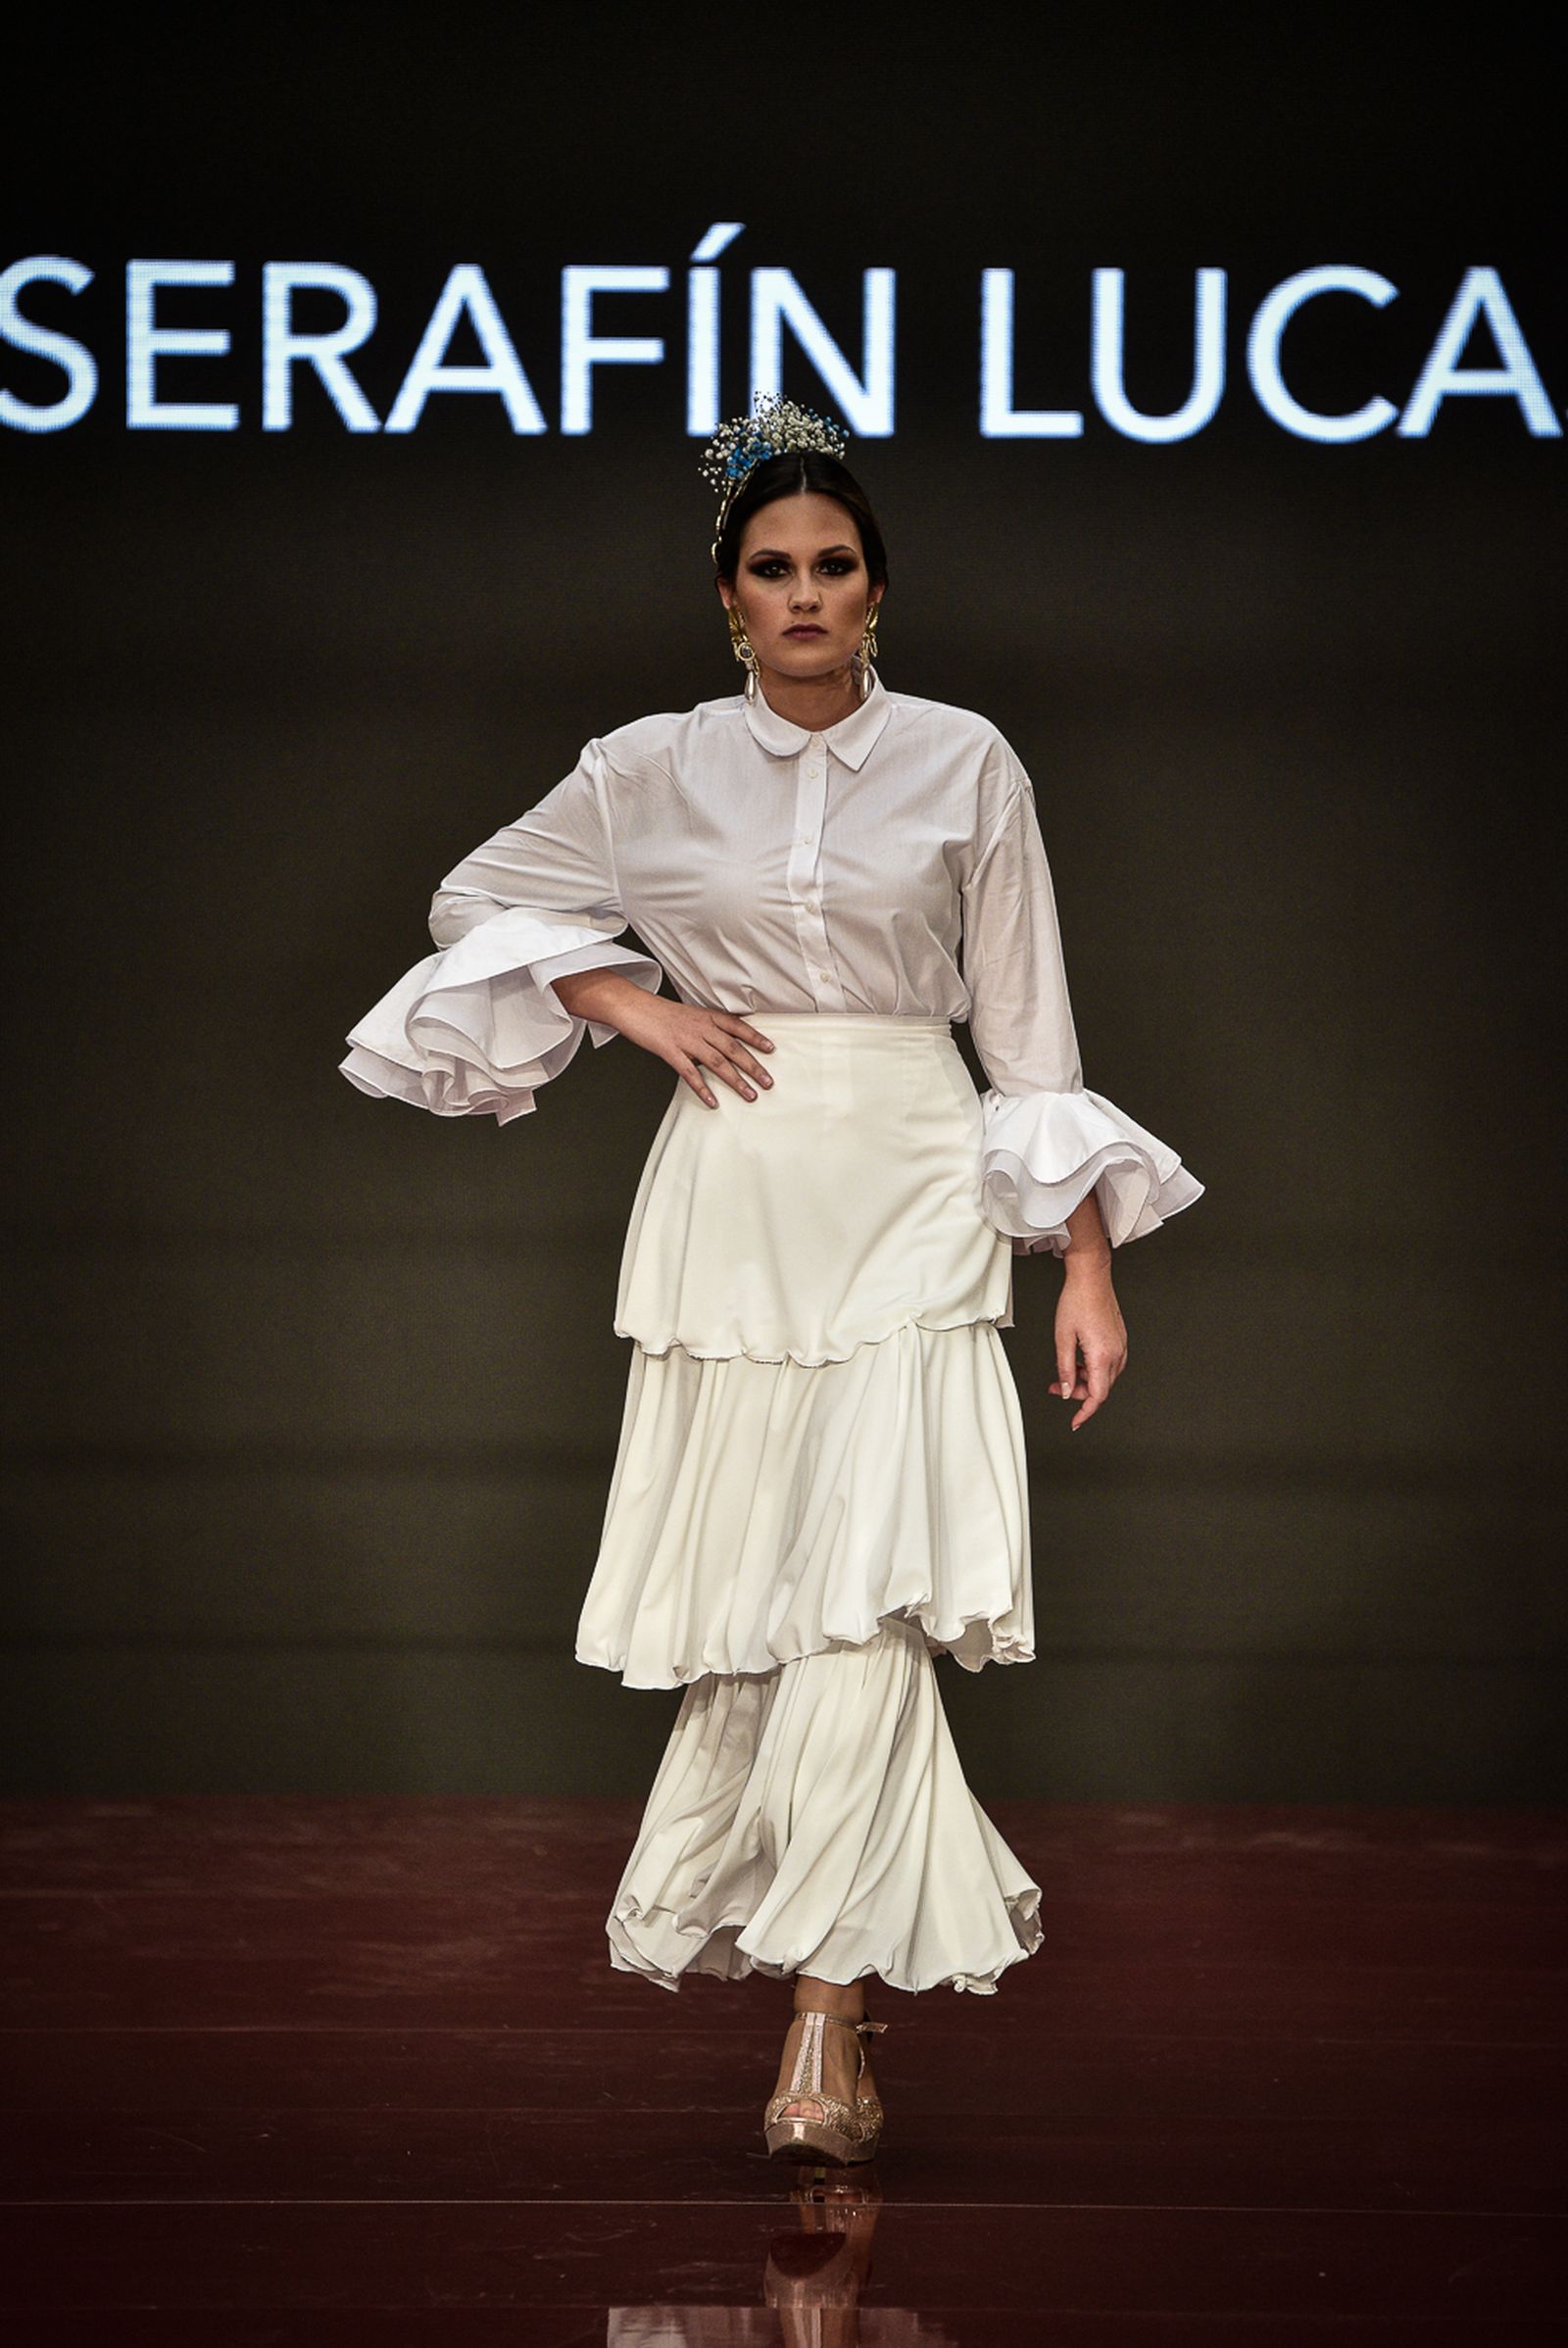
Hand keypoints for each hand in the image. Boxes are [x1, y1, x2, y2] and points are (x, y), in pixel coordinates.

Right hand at [612, 991, 777, 1107]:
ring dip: (736, 1081)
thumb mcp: (689, 1014)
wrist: (633, 1006)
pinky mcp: (670, 1051)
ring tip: (750, 1095)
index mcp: (706, 1017)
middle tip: (768, 1081)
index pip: (737, 1027)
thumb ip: (706, 1027)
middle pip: (733, 1048)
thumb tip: (723, 1041)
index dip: (755, 1038)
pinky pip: (690, 1073)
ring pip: (718, 1063)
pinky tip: (713, 1101)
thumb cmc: (659, 1012)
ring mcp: (686, 1040)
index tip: (771, 1049)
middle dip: (753, 1066)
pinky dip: (703, 1089)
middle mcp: (701, 1028)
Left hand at [1051, 1259, 1127, 1431]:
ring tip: (1065, 1371)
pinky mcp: (1119, 1340)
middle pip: (1101, 1389)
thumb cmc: (1077, 1301)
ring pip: (1105, 1378)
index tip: (1075, 1422)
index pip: (1097, 1396)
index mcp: (1103, 1356)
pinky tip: (1079, 1360)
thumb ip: (1064, 1368)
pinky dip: (1092, 1369)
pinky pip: (1109, 1364)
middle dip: (1078, 1394)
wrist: (1091, 1278)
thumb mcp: (1062, 1338)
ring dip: (1085, 1381)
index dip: (1085, 1413)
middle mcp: (1117, 1353)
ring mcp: (1120, 1346)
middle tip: (1056, 1386)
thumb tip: (1066, 1391)